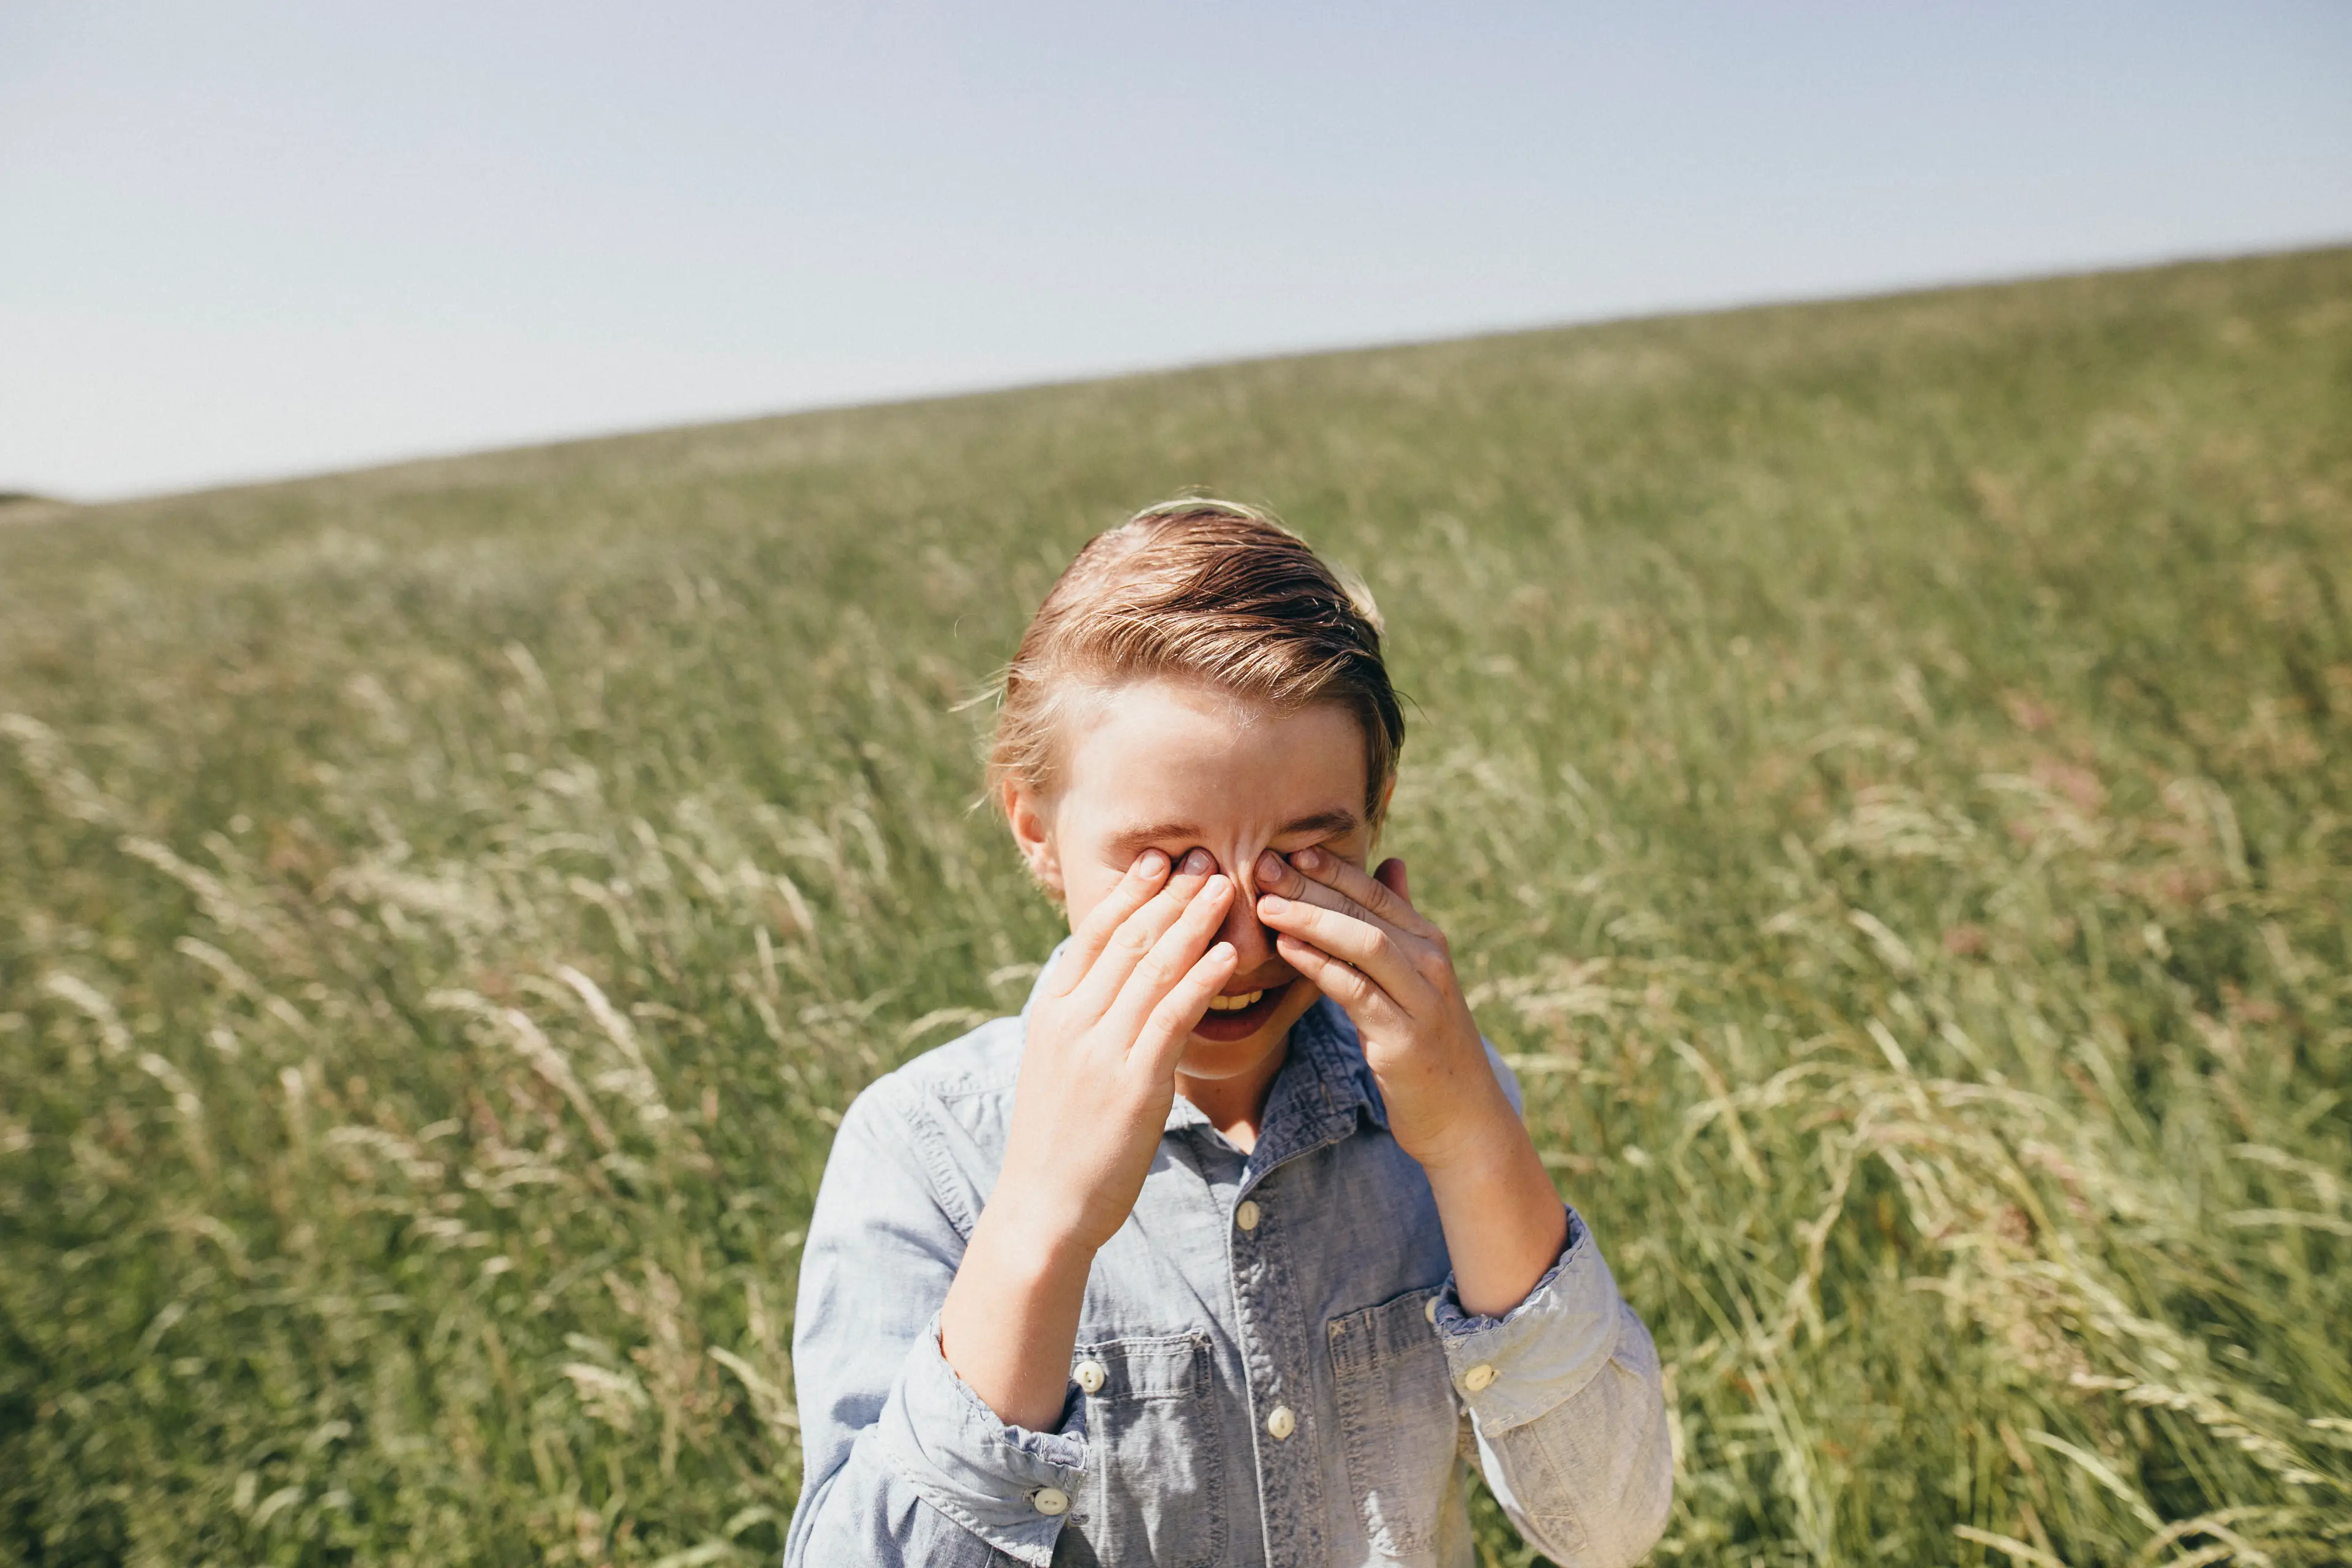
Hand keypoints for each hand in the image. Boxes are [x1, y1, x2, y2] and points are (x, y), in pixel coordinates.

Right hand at [999, 848, 1238, 1250]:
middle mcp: (1072, 1021)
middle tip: (1206, 858)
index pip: (1092, 934)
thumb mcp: (1058, 1064)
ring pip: (1153, 968)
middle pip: (1127, 939)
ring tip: (1226, 889)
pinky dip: (1201, 981)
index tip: (1160, 860)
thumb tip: (1110, 980)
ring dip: (1193, 923)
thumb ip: (1082, 1018)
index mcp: (1051, 1012)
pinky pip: (1172, 1018)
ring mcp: (1100, 1051)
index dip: (1130, 894)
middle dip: (1170, 895)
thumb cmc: (1058, 1139)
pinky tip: (1227, 957)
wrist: (1044, 1206)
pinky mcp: (1133, 1085)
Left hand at [1252, 848, 1513, 1172]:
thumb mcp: (1417, 979)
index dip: (1332, 869)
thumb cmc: (1427, 1045)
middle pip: (1366, 911)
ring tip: (1267, 904)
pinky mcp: (1404, 1038)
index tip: (1289, 850)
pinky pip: (1357, 991)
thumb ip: (1400, 922)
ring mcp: (1421, 1000)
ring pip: (1365, 943)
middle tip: (1264, 866)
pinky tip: (1287, 950)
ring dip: (1313, 919)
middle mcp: (1429, 963)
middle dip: (1313, 885)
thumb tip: (1392, 863)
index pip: (1376, 892)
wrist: (1463, 1118)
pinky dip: (1321, 965)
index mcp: (1428, 944)